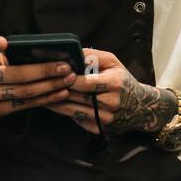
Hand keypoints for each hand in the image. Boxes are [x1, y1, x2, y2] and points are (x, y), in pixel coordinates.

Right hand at [0, 36, 75, 119]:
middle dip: (44, 71)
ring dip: (50, 86)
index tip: (3, 41)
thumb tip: (27, 46)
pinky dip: (45, 99)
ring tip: (68, 79)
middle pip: (17, 75)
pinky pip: (26, 104)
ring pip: (25, 92)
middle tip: (65, 66)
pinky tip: (60, 93)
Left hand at [45, 47, 177, 134]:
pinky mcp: (99, 128)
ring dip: (54, 101)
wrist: (141, 107)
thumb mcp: (114, 63)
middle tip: (39, 82)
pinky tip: (52, 104)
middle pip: (75, 96)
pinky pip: (76, 119)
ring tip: (40, 93)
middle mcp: (110, 103)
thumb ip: (93, 55)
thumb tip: (72, 52)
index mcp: (114, 84)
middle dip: (56, 89)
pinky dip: (63, 111)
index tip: (53, 72)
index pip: (83, 82)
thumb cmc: (123, 81)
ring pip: (72, 109)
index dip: (66, 78)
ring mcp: (104, 118)